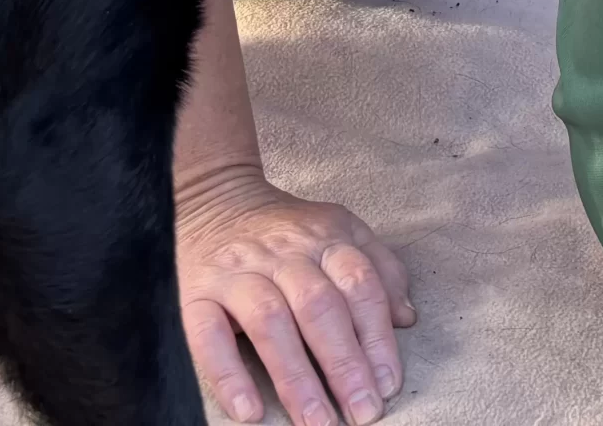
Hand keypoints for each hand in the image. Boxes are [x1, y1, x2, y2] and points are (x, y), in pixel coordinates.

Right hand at [177, 167, 414, 425]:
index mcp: (325, 237)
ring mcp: (237, 272)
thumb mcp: (339, 230)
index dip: (377, 337)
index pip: (359, 285)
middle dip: (344, 364)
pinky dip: (228, 375)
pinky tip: (248, 411)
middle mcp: (283, 253)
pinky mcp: (195, 294)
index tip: (389, 384)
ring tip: (316, 421)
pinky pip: (207, 336)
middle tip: (363, 412)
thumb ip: (378, 268)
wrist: (212, 200)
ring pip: (270, 322)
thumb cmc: (285, 231)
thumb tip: (406, 319)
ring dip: (296, 377)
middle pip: (319, 306)